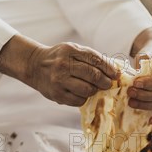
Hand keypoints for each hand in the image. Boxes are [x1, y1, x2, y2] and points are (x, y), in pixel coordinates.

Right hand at [0, 35, 115, 106]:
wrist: (35, 66)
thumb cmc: (60, 58)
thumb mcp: (73, 50)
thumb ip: (90, 57)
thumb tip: (114, 70)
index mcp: (70, 51)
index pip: (95, 60)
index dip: (109, 69)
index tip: (116, 75)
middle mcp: (63, 65)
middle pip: (92, 76)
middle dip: (105, 82)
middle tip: (108, 84)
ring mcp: (59, 81)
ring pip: (87, 90)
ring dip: (94, 91)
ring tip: (95, 89)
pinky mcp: (56, 94)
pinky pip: (78, 100)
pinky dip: (84, 98)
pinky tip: (83, 94)